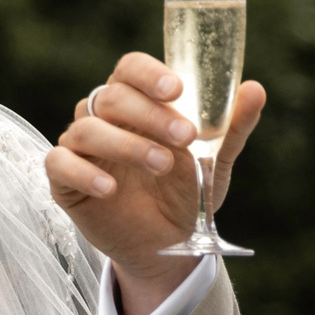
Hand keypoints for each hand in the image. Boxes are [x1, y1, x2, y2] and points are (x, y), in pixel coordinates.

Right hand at [44, 52, 266, 314]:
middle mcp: (103, 117)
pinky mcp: (63, 181)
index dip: (149, 74)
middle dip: (150, 114)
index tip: (177, 90)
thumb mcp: (215, 161)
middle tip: (185, 137)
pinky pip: (59, 165)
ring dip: (127, 144)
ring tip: (163, 165)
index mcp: (136, 101)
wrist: (166, 245)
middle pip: (111, 97)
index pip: (130, 69)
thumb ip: (232, 127)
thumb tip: (255, 89)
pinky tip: (110, 188)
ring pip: (87, 129)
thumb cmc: (184, 192)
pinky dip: (83, 173)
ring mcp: (80, 147)